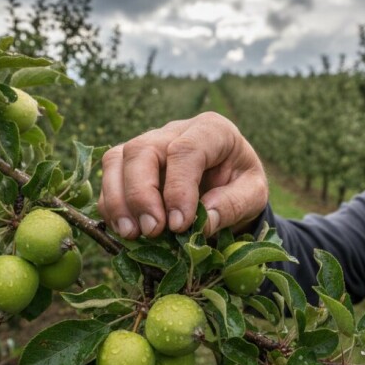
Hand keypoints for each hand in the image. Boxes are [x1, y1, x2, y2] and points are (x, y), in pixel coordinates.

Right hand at [99, 112, 267, 238]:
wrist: (230, 184)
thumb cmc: (242, 184)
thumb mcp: (254, 194)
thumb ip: (234, 204)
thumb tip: (203, 221)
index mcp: (212, 130)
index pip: (186, 150)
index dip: (178, 188)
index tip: (179, 224)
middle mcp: (174, 131)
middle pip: (142, 150)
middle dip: (141, 194)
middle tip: (152, 231)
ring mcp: (149, 144)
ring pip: (117, 159)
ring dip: (118, 200)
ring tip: (132, 234)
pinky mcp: (130, 163)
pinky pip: (109, 178)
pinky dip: (111, 206)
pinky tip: (125, 231)